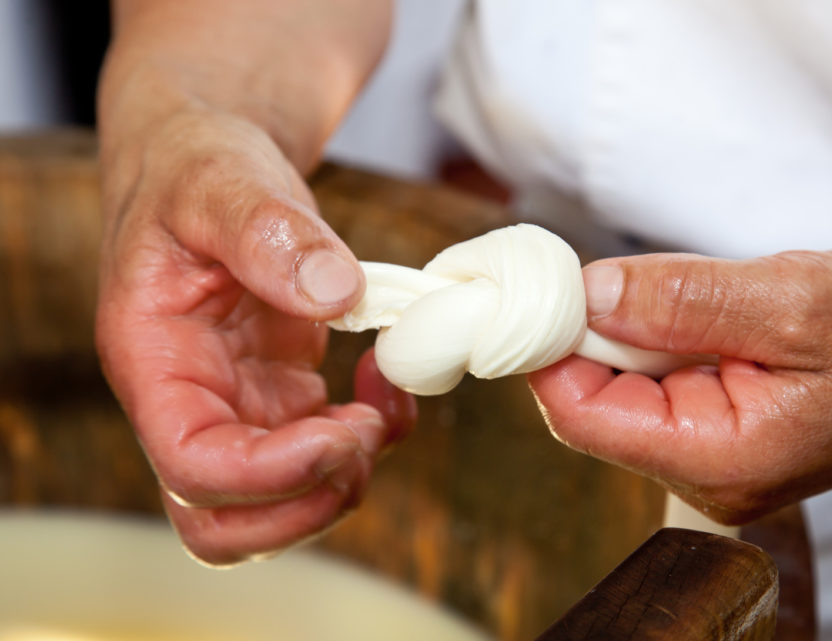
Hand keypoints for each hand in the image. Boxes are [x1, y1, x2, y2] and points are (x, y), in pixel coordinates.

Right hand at [96, 109, 414, 564]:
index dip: (271, 475)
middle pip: (228, 521)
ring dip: (344, 478)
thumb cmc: (194, 168)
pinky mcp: (280, 396)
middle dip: (308, 501)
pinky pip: (323, 454)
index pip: (193, 466)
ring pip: (278, 505)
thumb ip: (266, 231)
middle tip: (365, 432)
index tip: (341, 431)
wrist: (208, 166)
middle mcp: (189, 402)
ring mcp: (237, 406)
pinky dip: (370, 438)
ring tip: (385, 404)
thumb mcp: (219, 180)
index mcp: (153, 362)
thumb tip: (335, 291)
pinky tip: (389, 385)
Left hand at [529, 249, 831, 522]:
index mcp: (723, 460)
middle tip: (612, 275)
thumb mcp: (793, 299)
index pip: (585, 416)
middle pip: (592, 404)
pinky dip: (653, 339)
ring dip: (629, 332)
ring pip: (618, 390)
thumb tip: (589, 295)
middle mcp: (706, 475)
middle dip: (590, 335)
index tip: (544, 289)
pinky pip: (650, 384)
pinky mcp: (713, 433)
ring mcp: (708, 458)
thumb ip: (683, 299)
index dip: (550, 350)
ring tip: (689, 295)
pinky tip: (697, 316)